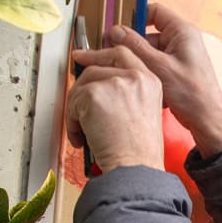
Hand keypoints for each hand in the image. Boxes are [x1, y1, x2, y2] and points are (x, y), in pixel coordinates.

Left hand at [66, 47, 164, 171]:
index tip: (86, 56)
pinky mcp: (94, 94)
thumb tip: (101, 90)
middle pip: (98, 66)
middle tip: (73, 91)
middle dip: (81, 80)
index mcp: (150, 81)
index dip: (101, 55)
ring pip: (82, 85)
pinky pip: (73, 104)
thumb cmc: (140, 153)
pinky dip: (71, 123)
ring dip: (76, 109)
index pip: (123, 55)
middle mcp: (134, 77)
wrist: (135, 167)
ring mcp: (114, 83)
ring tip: (83, 131)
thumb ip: (127, 95)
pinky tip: (82, 138)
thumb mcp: (145, 113)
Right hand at [105, 1, 221, 156]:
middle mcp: (181, 40)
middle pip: (147, 34)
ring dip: (137, 62)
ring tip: (124, 74)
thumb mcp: (158, 67)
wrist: (207, 121)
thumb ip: (135, 47)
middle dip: (131, 45)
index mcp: (182, 31)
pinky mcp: (175, 71)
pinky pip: (154, 66)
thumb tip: (115, 31)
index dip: (134, 16)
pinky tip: (138, 84)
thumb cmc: (191, 94)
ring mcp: (178, 56)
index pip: (154, 11)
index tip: (116, 29)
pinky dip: (146, 73)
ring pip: (148, 52)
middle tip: (112, 55)